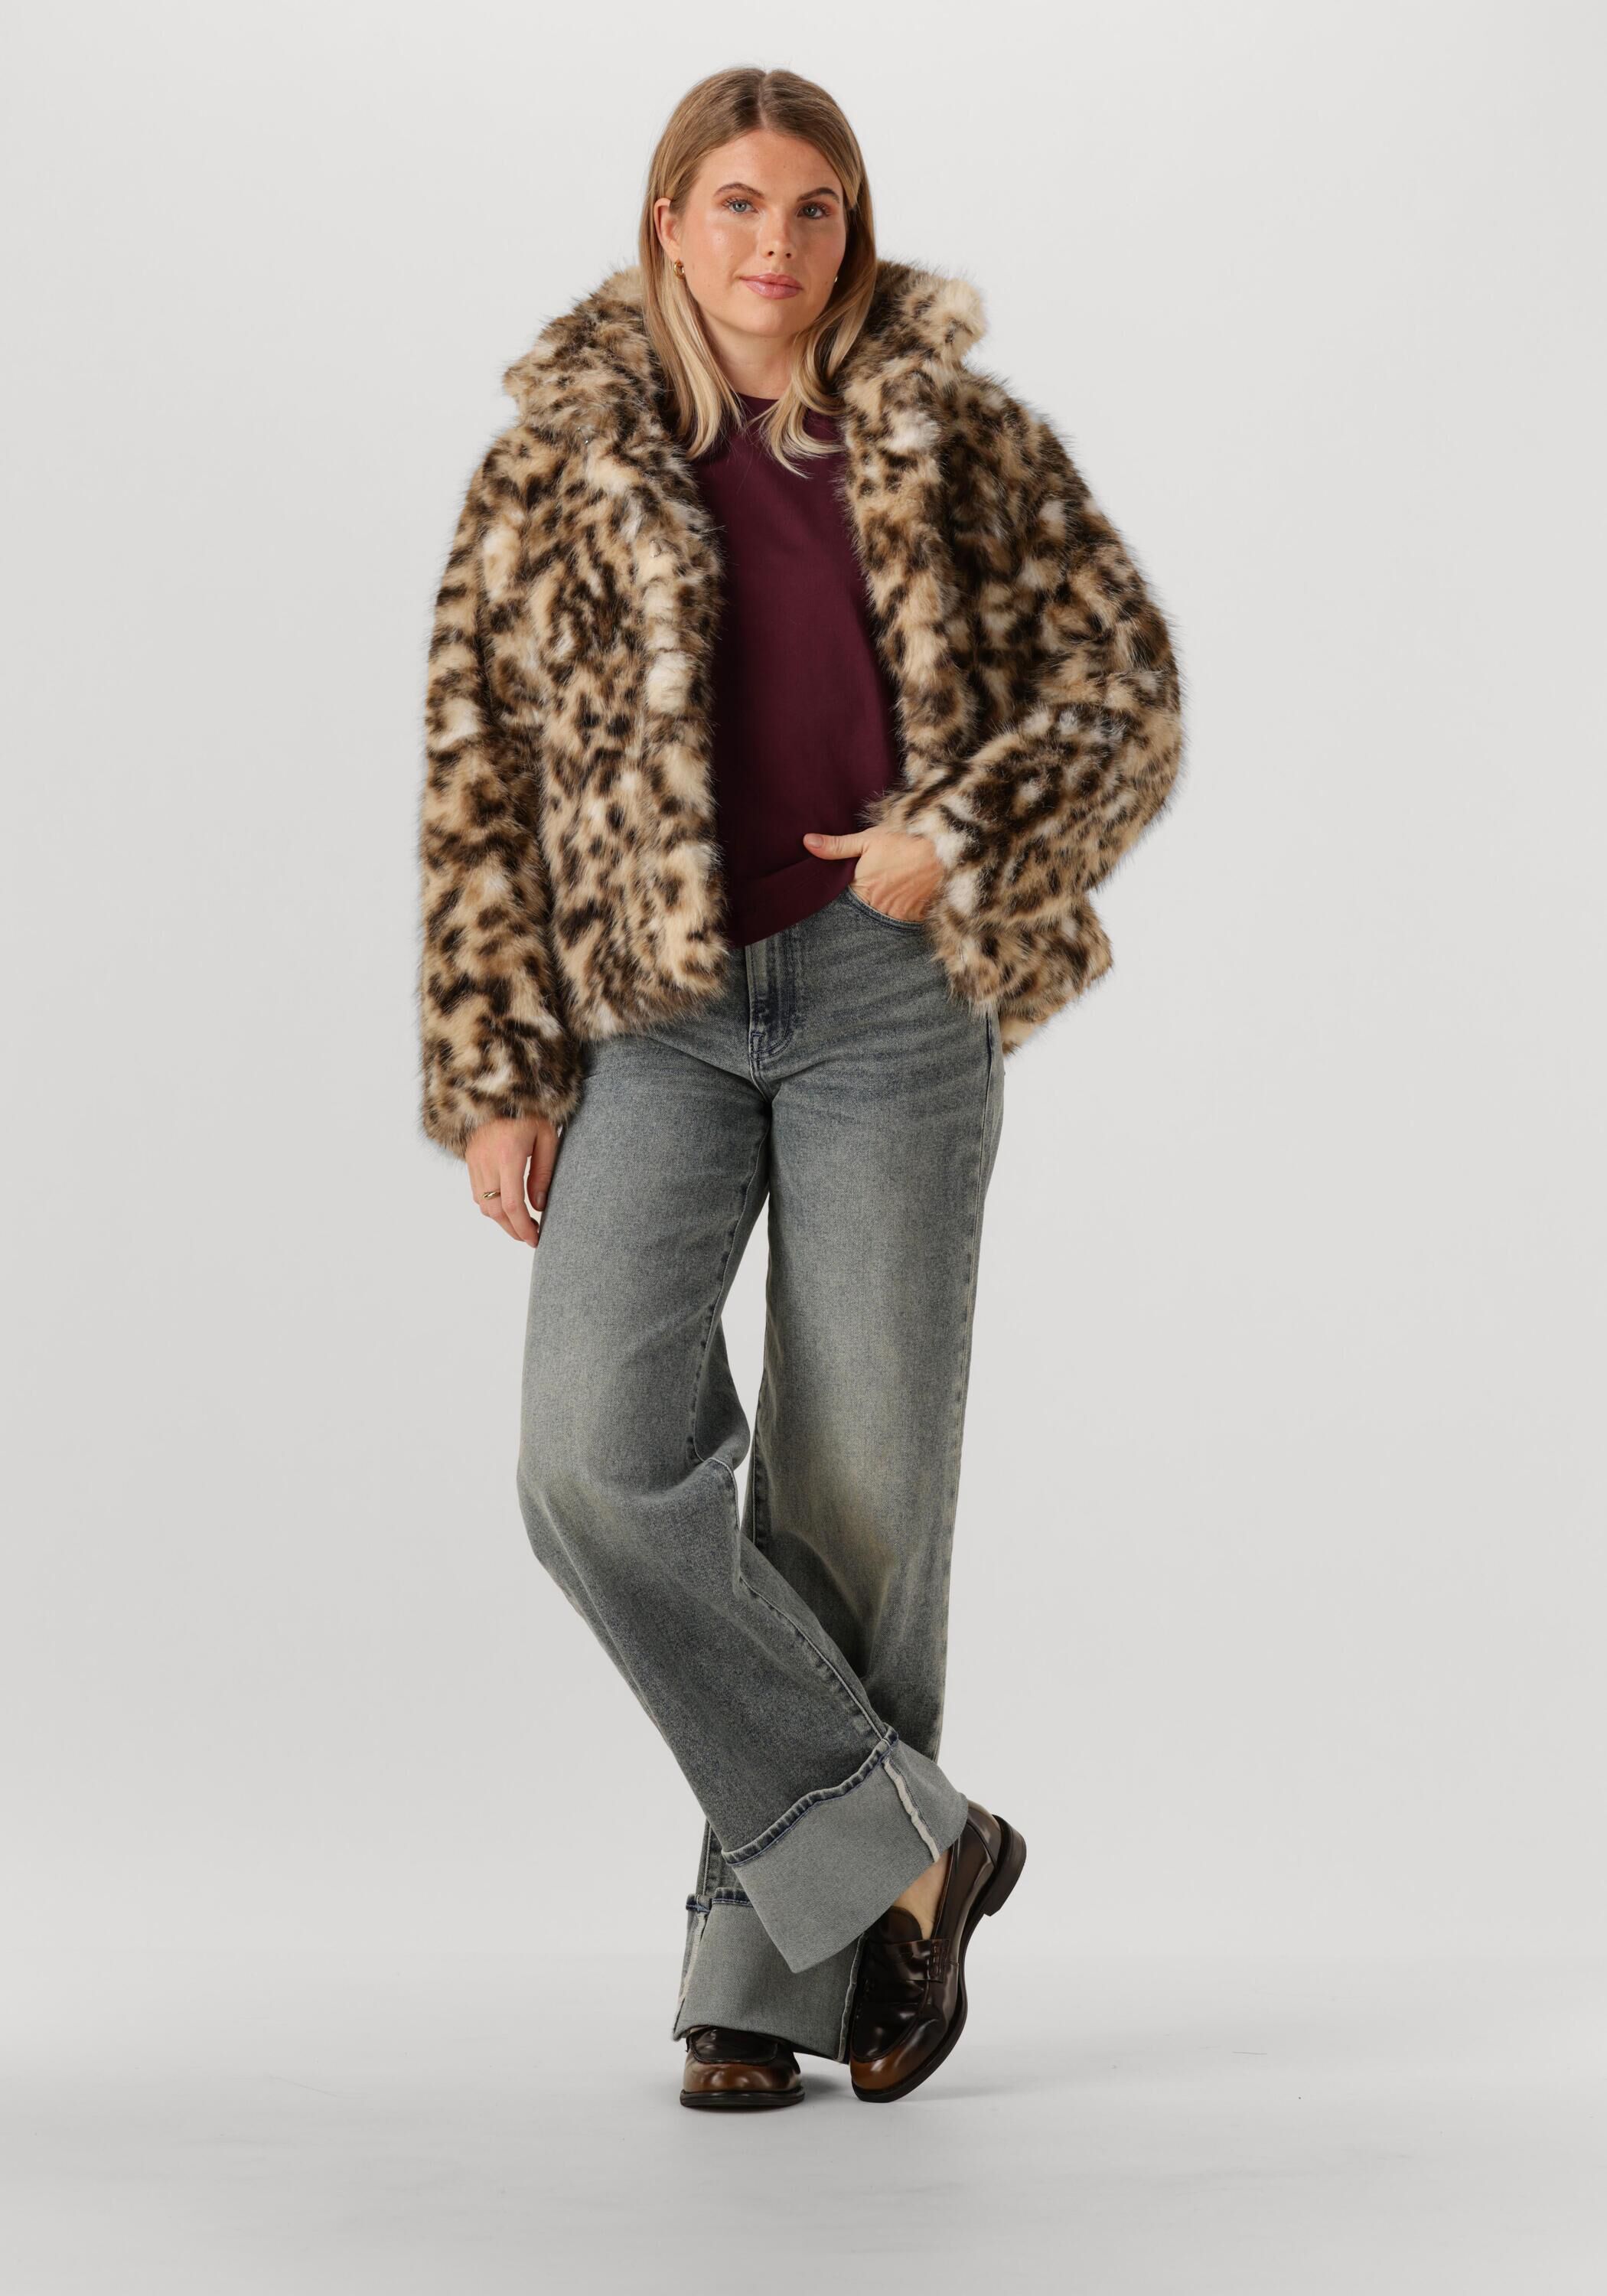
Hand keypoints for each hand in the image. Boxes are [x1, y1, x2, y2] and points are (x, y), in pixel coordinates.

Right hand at [466, 1115, 561, 1246]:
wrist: (500, 1089)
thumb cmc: (531, 1111)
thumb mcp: (547, 1138)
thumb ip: (543, 1173)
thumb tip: (539, 1206)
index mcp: (508, 1154)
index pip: (512, 1204)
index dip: (523, 1227)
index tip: (535, 1239)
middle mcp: (486, 1159)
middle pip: (495, 1210)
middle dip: (512, 1229)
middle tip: (530, 1237)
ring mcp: (474, 1160)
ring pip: (483, 1205)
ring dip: (501, 1220)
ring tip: (521, 1224)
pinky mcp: (469, 1159)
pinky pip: (477, 1193)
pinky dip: (490, 1206)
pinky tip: (506, 1206)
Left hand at [801, 825, 942, 922]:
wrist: (944, 850)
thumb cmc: (904, 841)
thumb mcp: (868, 839)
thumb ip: (837, 846)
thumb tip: (806, 842)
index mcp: (863, 890)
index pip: (846, 901)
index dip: (848, 893)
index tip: (852, 886)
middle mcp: (879, 907)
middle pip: (865, 912)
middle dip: (866, 904)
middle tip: (874, 888)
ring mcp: (900, 914)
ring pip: (884, 918)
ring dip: (884, 909)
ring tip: (890, 892)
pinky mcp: (918, 916)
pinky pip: (905, 921)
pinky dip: (903, 911)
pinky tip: (905, 897)